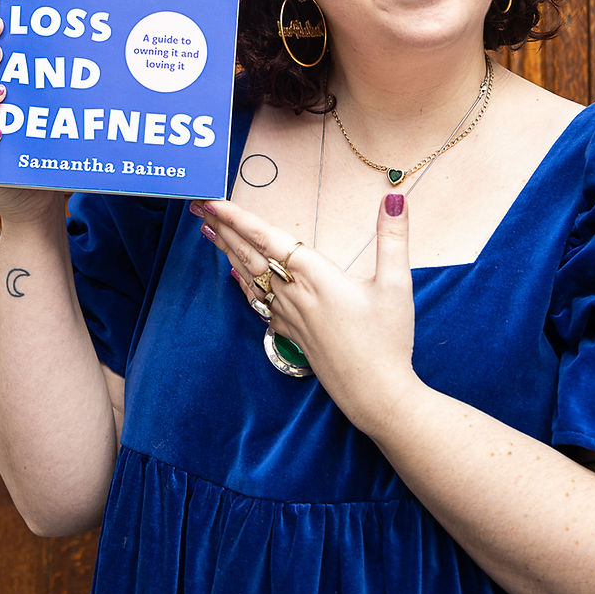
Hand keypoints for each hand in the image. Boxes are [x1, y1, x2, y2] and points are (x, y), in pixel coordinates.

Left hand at [191, 193, 418, 431]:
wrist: (376, 395)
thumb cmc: (387, 341)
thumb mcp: (396, 285)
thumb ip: (393, 238)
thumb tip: (394, 198)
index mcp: (314, 276)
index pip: (267, 238)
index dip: (238, 218)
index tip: (213, 202)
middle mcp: (294, 293)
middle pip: (249, 254)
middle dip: (223, 228)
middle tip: (198, 206)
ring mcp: (289, 315)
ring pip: (249, 276)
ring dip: (228, 251)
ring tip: (208, 232)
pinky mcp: (291, 332)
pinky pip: (258, 301)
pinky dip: (242, 283)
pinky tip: (235, 277)